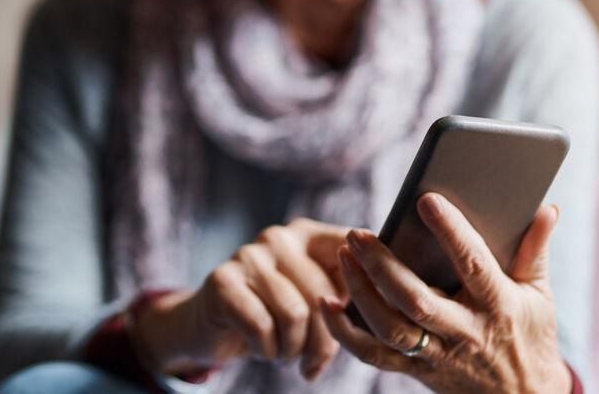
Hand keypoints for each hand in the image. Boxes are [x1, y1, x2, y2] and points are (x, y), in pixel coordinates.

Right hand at [134, 218, 349, 380]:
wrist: (212, 326)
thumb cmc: (273, 315)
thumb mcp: (312, 299)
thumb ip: (343, 293)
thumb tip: (386, 311)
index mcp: (307, 235)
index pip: (350, 248)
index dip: (365, 283)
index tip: (367, 316)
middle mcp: (279, 237)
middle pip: (323, 294)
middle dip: (324, 342)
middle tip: (313, 363)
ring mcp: (248, 255)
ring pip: (294, 314)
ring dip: (293, 349)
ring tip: (284, 354)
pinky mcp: (222, 280)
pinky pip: (261, 326)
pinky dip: (267, 351)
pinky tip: (263, 350)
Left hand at [320, 193, 571, 393]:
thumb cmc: (530, 335)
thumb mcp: (540, 294)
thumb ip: (535, 249)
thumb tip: (546, 207)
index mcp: (498, 306)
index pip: (472, 264)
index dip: (451, 231)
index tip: (426, 199)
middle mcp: (464, 333)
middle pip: (416, 300)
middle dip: (383, 266)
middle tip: (358, 234)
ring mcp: (437, 356)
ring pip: (390, 328)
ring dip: (360, 292)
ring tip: (342, 256)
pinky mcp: (415, 371)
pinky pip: (373, 356)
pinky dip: (344, 332)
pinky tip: (326, 303)